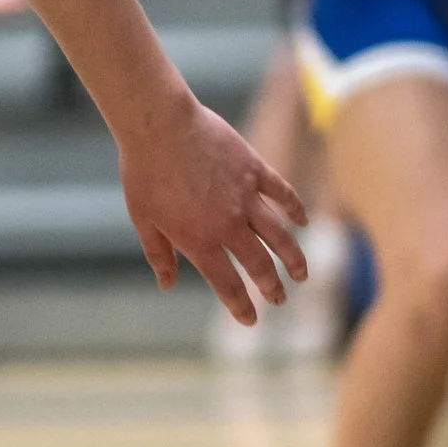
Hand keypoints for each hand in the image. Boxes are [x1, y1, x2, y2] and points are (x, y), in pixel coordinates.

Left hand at [116, 87, 307, 328]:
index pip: (228, 285)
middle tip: (280, 299)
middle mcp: (229, 225)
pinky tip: (303, 221)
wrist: (160, 126)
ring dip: (293, 257)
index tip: (251, 320)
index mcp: (200, 241)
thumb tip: (166, 285)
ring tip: (301, 273)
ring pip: (279, 235)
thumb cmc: (145, 173)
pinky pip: (282, 194)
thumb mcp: (144, 220)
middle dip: (272, 287)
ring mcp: (246, 197)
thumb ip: (160, 255)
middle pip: (260, 264)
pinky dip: (295, 209)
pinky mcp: (254, 170)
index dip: (241, 307)